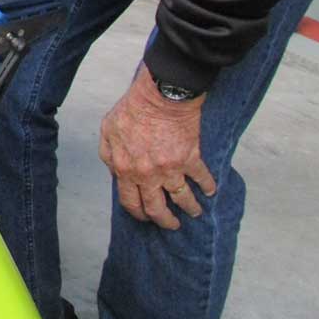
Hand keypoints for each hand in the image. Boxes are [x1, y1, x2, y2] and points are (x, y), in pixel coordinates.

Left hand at [98, 65, 216, 229]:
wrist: (160, 95)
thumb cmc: (133, 108)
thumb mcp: (108, 130)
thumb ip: (109, 153)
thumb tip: (114, 170)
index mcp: (124, 168)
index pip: (129, 201)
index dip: (138, 212)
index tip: (145, 216)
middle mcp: (147, 174)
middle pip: (156, 208)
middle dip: (165, 221)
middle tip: (172, 224)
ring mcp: (170, 169)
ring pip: (182, 199)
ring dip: (190, 208)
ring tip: (195, 212)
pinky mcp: (190, 159)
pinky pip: (202, 179)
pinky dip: (208, 187)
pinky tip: (211, 191)